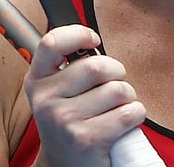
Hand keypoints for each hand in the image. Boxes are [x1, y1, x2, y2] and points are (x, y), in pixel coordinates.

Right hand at [24, 24, 147, 166]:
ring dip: (128, 97)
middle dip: (117, 73)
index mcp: (37, 82)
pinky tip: (123, 123)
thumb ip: (67, 67)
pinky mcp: (87, 139)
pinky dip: (136, 114)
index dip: (78, 34)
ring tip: (117, 108)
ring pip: (118, 89)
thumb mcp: (56, 94)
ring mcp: (65, 120)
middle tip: (113, 87)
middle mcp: (46, 100)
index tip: (93, 39)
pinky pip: (129, 112)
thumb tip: (91, 41)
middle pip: (97, 66)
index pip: (52, 42)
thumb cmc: (69, 125)